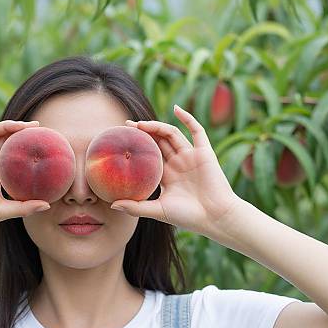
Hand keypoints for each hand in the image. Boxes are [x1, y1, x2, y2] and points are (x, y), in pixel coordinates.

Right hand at [0, 103, 50, 232]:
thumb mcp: (2, 211)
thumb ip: (24, 208)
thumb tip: (47, 205)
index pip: (15, 155)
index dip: (27, 147)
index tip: (44, 142)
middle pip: (6, 141)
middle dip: (21, 132)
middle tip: (38, 127)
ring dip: (6, 125)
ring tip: (22, 123)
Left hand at [110, 104, 241, 236]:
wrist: (216, 218)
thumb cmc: (188, 217)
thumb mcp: (158, 211)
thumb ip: (136, 207)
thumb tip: (112, 205)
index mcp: (167, 175)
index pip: (149, 155)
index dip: (136, 146)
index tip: (121, 140)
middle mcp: (178, 163)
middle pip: (158, 142)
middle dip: (143, 132)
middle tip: (126, 126)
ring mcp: (191, 156)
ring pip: (171, 134)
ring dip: (156, 126)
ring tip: (140, 123)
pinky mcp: (204, 152)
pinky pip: (197, 130)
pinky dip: (188, 118)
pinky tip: (175, 109)